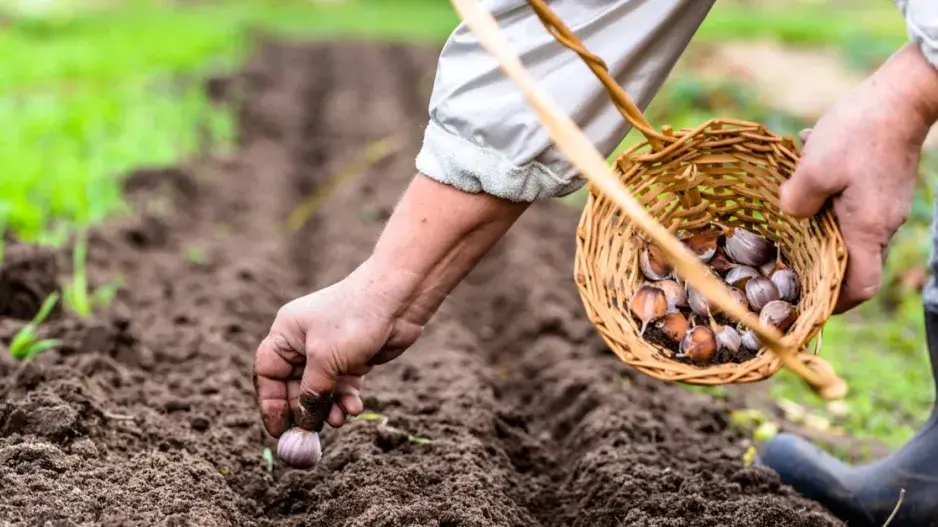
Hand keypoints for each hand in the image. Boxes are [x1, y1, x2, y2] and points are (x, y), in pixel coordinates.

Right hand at [252, 260, 424, 436]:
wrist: (399, 299)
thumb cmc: (354, 320)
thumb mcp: (325, 360)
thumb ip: (311, 394)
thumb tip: (302, 424)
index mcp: (286, 333)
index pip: (267, 373)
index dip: (270, 402)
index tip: (278, 429)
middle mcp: (304, 342)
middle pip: (294, 386)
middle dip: (304, 410)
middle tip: (311, 435)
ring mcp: (329, 351)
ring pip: (321, 391)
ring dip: (328, 408)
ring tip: (339, 420)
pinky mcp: (352, 359)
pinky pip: (342, 387)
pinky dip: (346, 400)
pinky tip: (354, 408)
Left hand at [779, 43, 937, 313]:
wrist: (902, 93)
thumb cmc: (860, 131)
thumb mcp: (814, 168)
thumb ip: (796, 201)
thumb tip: (789, 215)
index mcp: (867, 229)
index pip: (860, 287)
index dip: (835, 303)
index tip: (808, 302)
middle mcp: (883, 223)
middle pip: (850, 260)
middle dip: (816, 259)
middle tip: (783, 255)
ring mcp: (886, 204)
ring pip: (846, 226)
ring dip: (817, 217)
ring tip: (792, 195)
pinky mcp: (883, 185)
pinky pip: (851, 201)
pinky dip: (828, 192)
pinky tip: (809, 163)